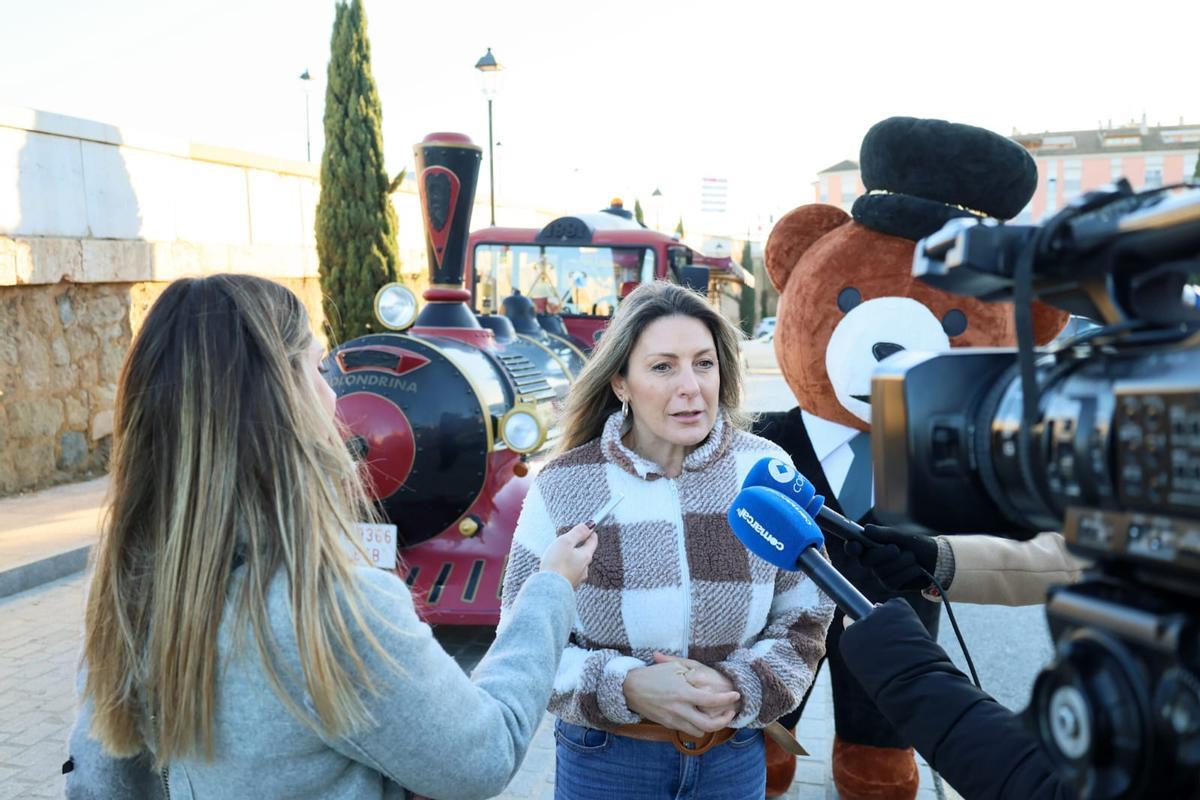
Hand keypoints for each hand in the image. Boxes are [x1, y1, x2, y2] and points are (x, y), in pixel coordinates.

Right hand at [539, 523, 597, 588]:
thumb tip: (590, 525)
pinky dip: (566, 568)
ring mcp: (577, 578)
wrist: (548, 590)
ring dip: (572, 558)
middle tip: (573, 539)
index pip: (593, 541)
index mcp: (586, 556)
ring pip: (578, 564)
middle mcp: (584, 569)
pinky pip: (570, 573)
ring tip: (562, 555)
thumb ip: (578, 533)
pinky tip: (558, 568)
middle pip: (585, 553)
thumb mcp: (566, 542)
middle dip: (580, 545)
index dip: (590, 533)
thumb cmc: (556, 565)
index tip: (589, 527)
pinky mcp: (569, 586)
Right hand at [623, 657, 741, 736]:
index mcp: (683, 692)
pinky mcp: (668, 724)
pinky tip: (700, 717)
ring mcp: (674, 719)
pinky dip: (697, 726)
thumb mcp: (673, 666)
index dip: (727, 699)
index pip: (712, 700)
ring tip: (717, 716)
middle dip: (724, 720)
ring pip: (699, 731)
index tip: (735, 695)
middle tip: (730, 712)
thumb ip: (691, 670)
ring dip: (711, 726)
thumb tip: (706, 674)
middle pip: (709, 724)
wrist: (630, 689)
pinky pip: (687, 730)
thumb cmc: (653, 674)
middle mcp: (680, 709)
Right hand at [844, 525, 937, 591]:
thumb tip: (866, 530)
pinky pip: (894, 580)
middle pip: (866, 561)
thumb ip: (884, 534)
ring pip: (882, 571)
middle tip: (897, 549)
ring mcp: (881, 574)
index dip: (851, 547)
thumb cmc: (917, 544)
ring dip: (902, 562)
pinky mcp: (891, 585)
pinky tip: (916, 569)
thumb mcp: (902, 536)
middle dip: (882, 554)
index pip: (853, 548)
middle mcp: (873, 562)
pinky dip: (908, 572)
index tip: (856, 545)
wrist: (936, 559)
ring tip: (912, 558)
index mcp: (871, 546)